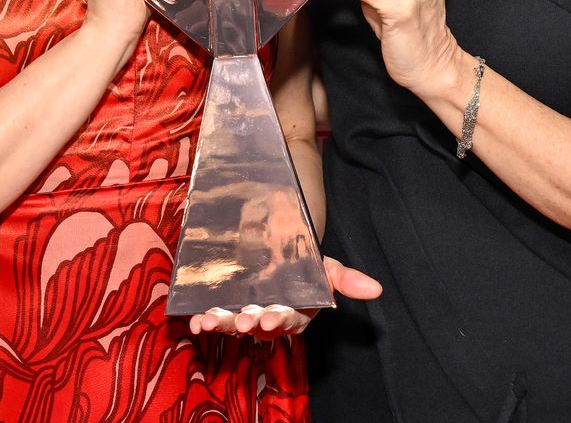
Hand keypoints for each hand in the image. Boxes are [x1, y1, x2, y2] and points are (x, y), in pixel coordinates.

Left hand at [186, 256, 383, 338]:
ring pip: (234, 323)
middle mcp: (271, 317)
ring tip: (207, 321)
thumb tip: (376, 290)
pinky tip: (194, 318)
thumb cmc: (307, 264)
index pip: (290, 320)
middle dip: (249, 323)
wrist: (283, 244)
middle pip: (259, 325)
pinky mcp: (228, 306)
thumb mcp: (328, 267)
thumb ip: (347, 280)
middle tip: (241, 321)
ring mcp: (247, 312)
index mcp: (298, 312)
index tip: (272, 317)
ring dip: (221, 323)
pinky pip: (215, 316)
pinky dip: (204, 318)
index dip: (280, 319)